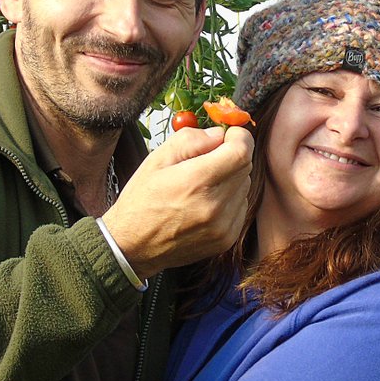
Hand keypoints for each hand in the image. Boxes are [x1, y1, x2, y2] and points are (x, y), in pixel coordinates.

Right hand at [103, 125, 253, 278]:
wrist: (134, 246)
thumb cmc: (142, 200)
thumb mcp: (157, 159)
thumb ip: (191, 140)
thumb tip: (219, 134)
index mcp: (197, 181)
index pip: (241, 151)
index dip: (239, 137)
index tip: (229, 135)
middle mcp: (215, 206)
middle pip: (245, 166)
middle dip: (232, 155)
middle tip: (208, 158)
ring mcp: (223, 225)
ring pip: (244, 186)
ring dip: (230, 178)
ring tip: (202, 184)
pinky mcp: (226, 238)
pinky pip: (240, 206)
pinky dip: (229, 198)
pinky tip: (205, 202)